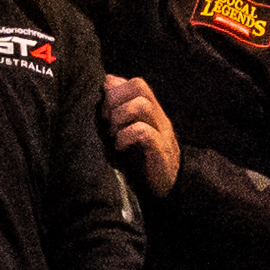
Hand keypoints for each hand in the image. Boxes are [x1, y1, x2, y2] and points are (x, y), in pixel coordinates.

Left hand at [101, 73, 180, 195]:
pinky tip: (120, 146)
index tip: (104, 111)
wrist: (165, 187)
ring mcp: (162, 132)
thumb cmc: (141, 159)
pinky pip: (143, 132)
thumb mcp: (126, 131)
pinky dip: (126, 136)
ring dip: (120, 116)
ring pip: (142, 105)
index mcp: (150, 111)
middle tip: (107, 120)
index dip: (115, 90)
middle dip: (115, 99)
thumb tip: (106, 82)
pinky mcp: (160, 150)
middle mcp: (158, 116)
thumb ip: (118, 108)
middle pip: (140, 86)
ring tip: (113, 133)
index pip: (136, 83)